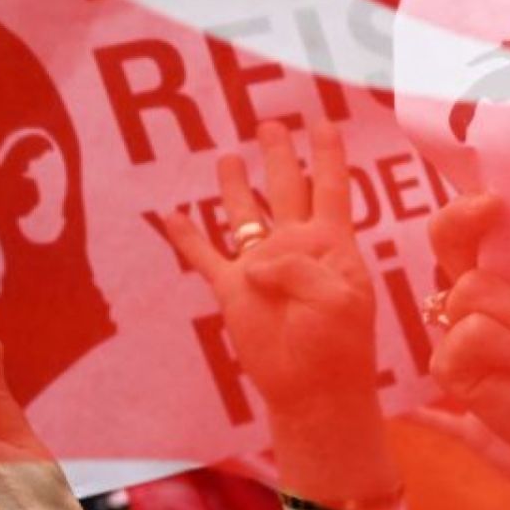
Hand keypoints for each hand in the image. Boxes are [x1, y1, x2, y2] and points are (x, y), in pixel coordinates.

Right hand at [163, 119, 376, 414]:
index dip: (327, 153)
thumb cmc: (338, 343)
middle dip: (279, 155)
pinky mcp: (232, 289)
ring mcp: (262, 266)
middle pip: (286, 188)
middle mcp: (296, 246)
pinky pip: (203, 256)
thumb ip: (298, 266)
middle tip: (271, 124)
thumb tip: (255, 261)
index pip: (331, 186)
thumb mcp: (336, 297)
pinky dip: (186, 236)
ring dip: (237, 187)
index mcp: (332, 243)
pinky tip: (170, 215)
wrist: (314, 388)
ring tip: (228, 158)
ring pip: (245, 214)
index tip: (324, 121)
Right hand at [425, 193, 509, 464]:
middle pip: (447, 238)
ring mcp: (458, 331)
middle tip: (495, 207)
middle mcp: (476, 295)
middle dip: (464, 217)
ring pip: (475, 290)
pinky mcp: (451, 369)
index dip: (472, 202)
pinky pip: (474, 334)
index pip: (478, 224)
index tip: (498, 194)